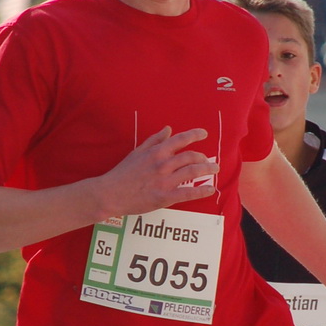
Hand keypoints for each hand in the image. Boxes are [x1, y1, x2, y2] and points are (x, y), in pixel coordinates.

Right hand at [94, 126, 217, 215]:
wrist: (111, 193)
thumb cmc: (122, 173)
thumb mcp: (137, 152)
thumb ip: (154, 140)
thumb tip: (168, 129)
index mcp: (156, 152)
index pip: (180, 139)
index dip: (194, 135)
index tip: (204, 134)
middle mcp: (163, 164)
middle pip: (191, 156)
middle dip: (203, 158)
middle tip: (209, 161)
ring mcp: (165, 181)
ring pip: (193, 172)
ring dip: (207, 170)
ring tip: (214, 170)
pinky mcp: (165, 197)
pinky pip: (188, 193)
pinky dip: (202, 191)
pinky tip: (210, 190)